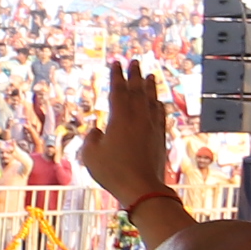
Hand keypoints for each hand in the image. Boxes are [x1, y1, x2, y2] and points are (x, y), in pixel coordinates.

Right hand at [80, 62, 176, 234]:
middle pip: (137, 90)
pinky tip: (159, 103)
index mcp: (120, 118)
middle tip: (134, 61)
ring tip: (150, 75)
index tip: (116, 62)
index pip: (118, 90)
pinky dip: (159, 106)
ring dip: (150, 87)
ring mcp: (151, 127)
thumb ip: (91, 139)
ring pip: (151, 101)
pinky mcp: (160, 138)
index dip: (116, 75)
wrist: (142, 188)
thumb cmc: (113, 172)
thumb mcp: (90, 155)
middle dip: (135, 74)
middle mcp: (138, 118)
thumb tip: (97, 131)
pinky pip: (160, 116)